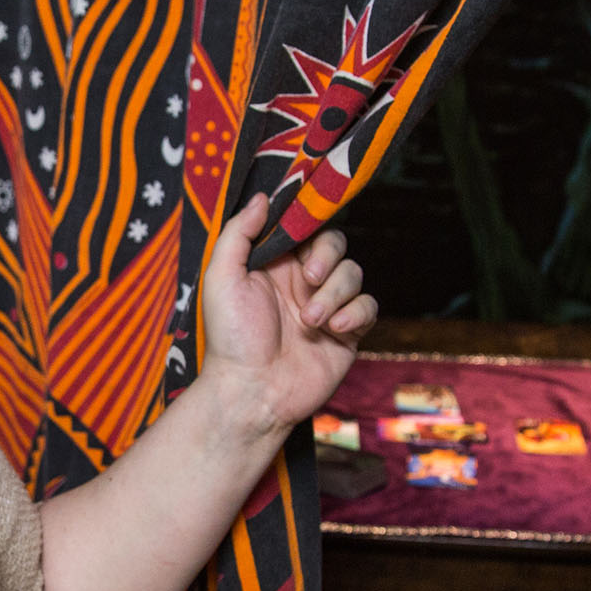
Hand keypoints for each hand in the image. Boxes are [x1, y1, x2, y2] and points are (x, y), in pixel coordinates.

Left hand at [197, 193, 377, 438]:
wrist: (253, 392)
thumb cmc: (231, 337)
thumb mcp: (222, 277)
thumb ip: (238, 233)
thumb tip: (262, 198)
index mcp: (274, 264)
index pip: (303, 228)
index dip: (309, 224)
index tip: (305, 230)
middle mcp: (302, 281)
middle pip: (336, 244)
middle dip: (328, 256)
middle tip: (310, 278)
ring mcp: (327, 306)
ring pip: (354, 273)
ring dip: (336, 293)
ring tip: (311, 319)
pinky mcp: (348, 332)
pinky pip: (368, 306)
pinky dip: (355, 313)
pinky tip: (333, 330)